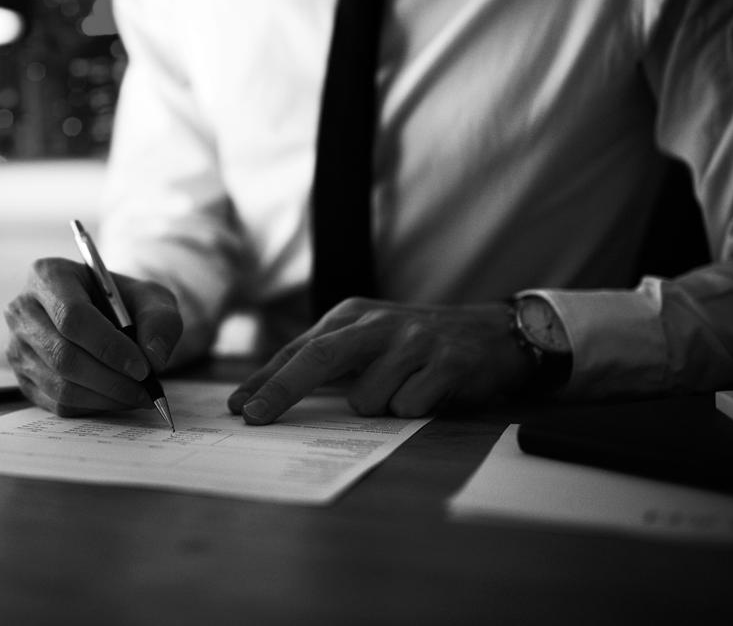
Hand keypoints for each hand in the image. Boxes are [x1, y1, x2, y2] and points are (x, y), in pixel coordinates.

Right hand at [4, 257, 182, 415]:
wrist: (103, 314)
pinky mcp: (23, 378)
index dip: (108, 346)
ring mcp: (17, 347)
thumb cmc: (123, 302)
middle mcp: (22, 310)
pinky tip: (117, 398)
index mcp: (48, 276)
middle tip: (146, 390)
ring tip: (138, 395)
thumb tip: (153, 357)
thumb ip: (160, 320)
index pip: (72, 317)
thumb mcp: (150, 297)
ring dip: (105, 397)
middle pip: (63, 355)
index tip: (142, 367)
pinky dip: (94, 407)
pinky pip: (57, 404)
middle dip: (111, 379)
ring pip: (60, 385)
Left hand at [227, 298, 532, 423]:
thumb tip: (267, 392)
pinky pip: (410, 406)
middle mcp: (378, 322)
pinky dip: (415, 410)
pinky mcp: (448, 361)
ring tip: (405, 391)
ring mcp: (414, 340)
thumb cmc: (417, 342)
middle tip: (255, 417)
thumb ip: (327, 359)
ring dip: (380, 408)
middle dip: (281, 391)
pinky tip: (432, 393)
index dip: (265, 379)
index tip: (237, 406)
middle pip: (318, 358)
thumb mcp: (369, 339)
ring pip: (367, 397)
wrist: (494, 332)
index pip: (299, 349)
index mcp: (352, 315)